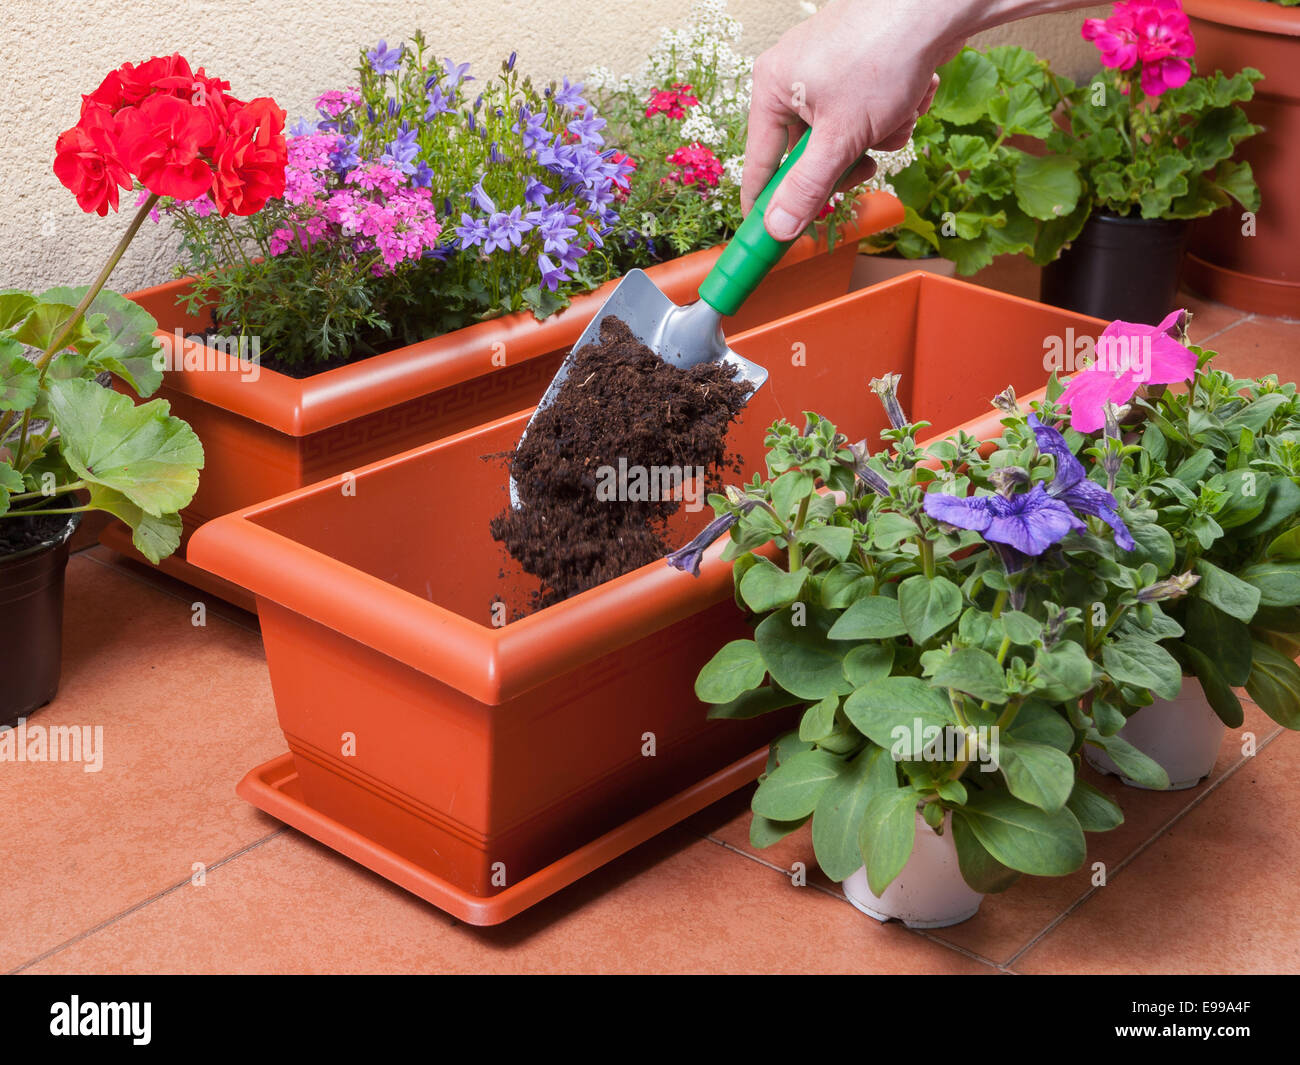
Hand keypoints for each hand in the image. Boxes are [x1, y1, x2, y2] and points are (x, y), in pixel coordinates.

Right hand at [742, 0, 962, 240]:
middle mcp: (794, 79)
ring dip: (877, 140)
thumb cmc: (882, 53)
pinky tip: (909, 97)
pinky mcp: (860, 69)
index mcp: (772, 89)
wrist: (936, 4)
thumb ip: (806, 187)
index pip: (759, 163)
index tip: (769, 241)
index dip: (766, 205)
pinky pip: (867, 116)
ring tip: (896, 117)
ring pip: (845, 139)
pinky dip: (891, 117)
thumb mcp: (840, 137)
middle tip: (865, 164)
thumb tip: (777, 228)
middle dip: (846, 162)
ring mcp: (828, 73)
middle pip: (809, 155)